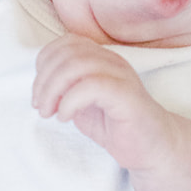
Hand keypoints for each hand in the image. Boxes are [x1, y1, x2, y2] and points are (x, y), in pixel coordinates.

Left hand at [33, 33, 171, 169]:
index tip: (39, 93)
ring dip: (53, 90)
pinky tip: (65, 117)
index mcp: (101, 58)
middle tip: (41, 107)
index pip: (66, 43)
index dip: (45, 63)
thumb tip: (40, 86)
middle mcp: (112, 61)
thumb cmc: (116, 125)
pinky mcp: (127, 95)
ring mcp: (121, 75)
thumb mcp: (81, 103)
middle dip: (44, 80)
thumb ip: (64, 88)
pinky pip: (92, 86)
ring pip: (77, 65)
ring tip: (50, 113)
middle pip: (68, 52)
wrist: (151, 148)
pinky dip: (70, 101)